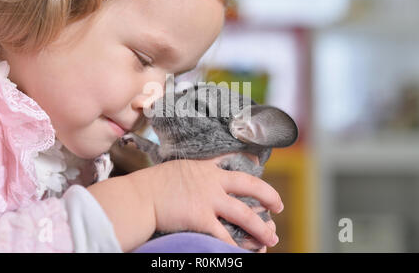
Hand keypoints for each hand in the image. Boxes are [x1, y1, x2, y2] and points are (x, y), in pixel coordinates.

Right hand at [130, 156, 282, 248]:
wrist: (140, 196)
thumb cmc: (153, 184)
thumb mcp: (179, 169)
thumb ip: (195, 173)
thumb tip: (199, 178)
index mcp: (208, 169)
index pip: (235, 164)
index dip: (252, 167)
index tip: (262, 168)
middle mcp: (213, 182)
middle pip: (250, 186)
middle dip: (269, 196)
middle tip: (278, 207)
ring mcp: (208, 200)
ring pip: (244, 214)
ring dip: (261, 228)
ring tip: (271, 238)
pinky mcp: (201, 218)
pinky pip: (224, 236)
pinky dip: (235, 247)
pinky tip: (243, 254)